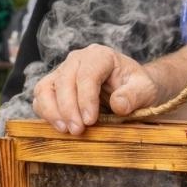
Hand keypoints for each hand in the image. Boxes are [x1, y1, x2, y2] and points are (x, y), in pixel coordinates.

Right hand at [33, 44, 162, 133]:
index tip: (90, 121)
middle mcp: (77, 59)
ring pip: (46, 87)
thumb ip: (134, 95)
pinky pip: (41, 97)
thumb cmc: (138, 87)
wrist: (131, 89)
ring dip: (53, 111)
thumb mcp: (145, 90)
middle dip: (69, 108)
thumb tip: (118, 105)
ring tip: (66, 130)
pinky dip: (46, 113)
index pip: (87, 74)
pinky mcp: (54, 86)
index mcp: (100, 56)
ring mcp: (63, 72)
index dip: (86, 98)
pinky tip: (60, 127)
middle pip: (64, 80)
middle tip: (78, 131)